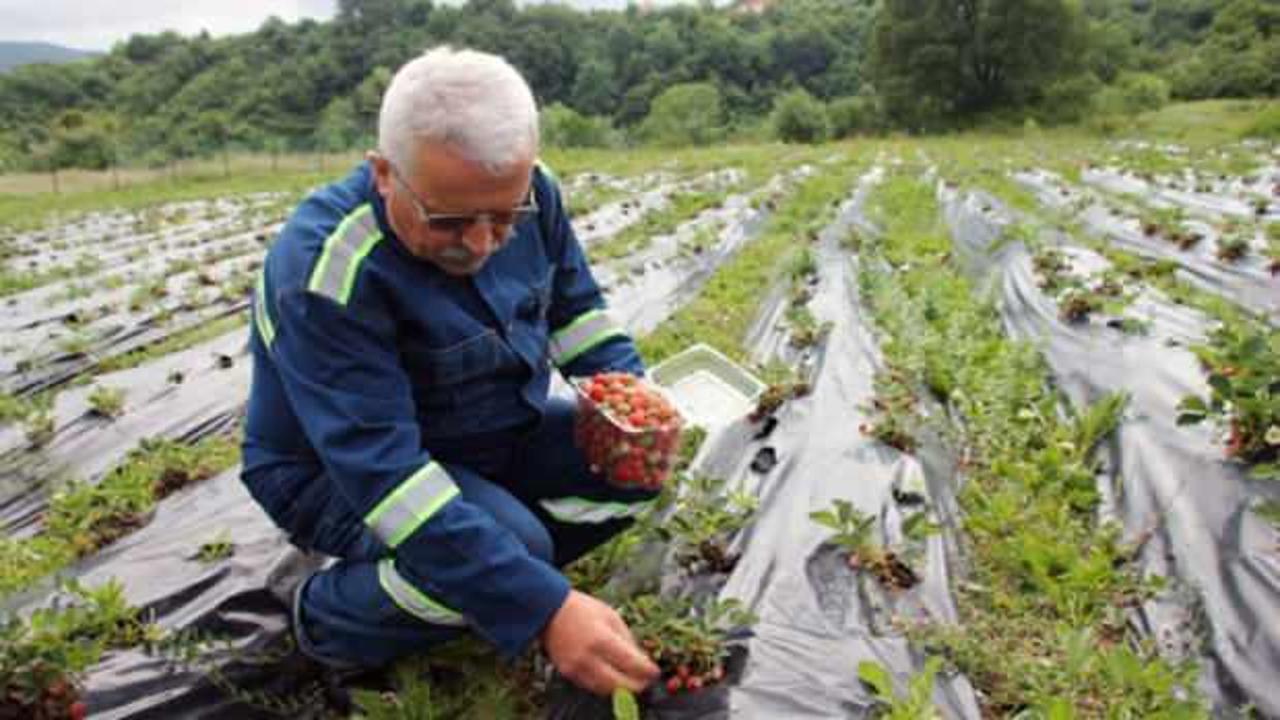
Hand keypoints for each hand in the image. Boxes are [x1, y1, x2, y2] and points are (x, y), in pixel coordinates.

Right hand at [541, 590, 658, 695]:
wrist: (548, 611)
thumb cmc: (583, 609)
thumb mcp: (611, 616)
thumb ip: (627, 639)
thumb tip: (642, 659)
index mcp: (602, 640)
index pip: (632, 664)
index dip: (647, 671)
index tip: (655, 672)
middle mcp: (588, 658)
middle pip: (620, 684)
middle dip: (637, 685)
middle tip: (645, 680)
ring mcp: (576, 669)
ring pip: (606, 690)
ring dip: (622, 688)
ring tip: (631, 680)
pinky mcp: (568, 674)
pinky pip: (592, 687)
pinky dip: (606, 685)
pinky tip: (613, 677)